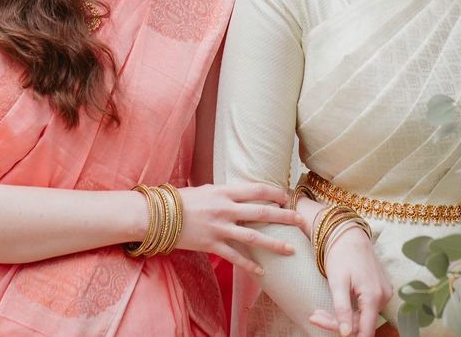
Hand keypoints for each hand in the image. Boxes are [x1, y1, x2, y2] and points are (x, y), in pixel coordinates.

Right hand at [177, 183, 302, 276]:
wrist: (158, 215)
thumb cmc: (182, 200)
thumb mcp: (206, 190)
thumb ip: (224, 193)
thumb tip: (239, 194)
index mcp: (224, 192)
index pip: (256, 189)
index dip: (275, 193)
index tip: (287, 197)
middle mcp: (225, 208)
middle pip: (262, 212)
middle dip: (285, 216)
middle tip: (301, 220)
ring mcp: (219, 228)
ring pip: (253, 236)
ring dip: (274, 243)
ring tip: (291, 249)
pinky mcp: (211, 245)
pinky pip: (235, 257)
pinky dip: (250, 265)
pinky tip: (262, 271)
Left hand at [309, 227, 391, 336]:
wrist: (349, 234)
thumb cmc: (341, 255)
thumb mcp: (337, 282)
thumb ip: (342, 309)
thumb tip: (346, 334)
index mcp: (373, 296)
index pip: (363, 330)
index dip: (343, 333)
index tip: (319, 321)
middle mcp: (383, 297)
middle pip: (361, 323)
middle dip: (337, 322)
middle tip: (314, 315)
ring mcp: (384, 293)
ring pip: (363, 315)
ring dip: (343, 317)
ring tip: (320, 311)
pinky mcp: (380, 289)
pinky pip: (366, 306)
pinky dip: (351, 308)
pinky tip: (336, 304)